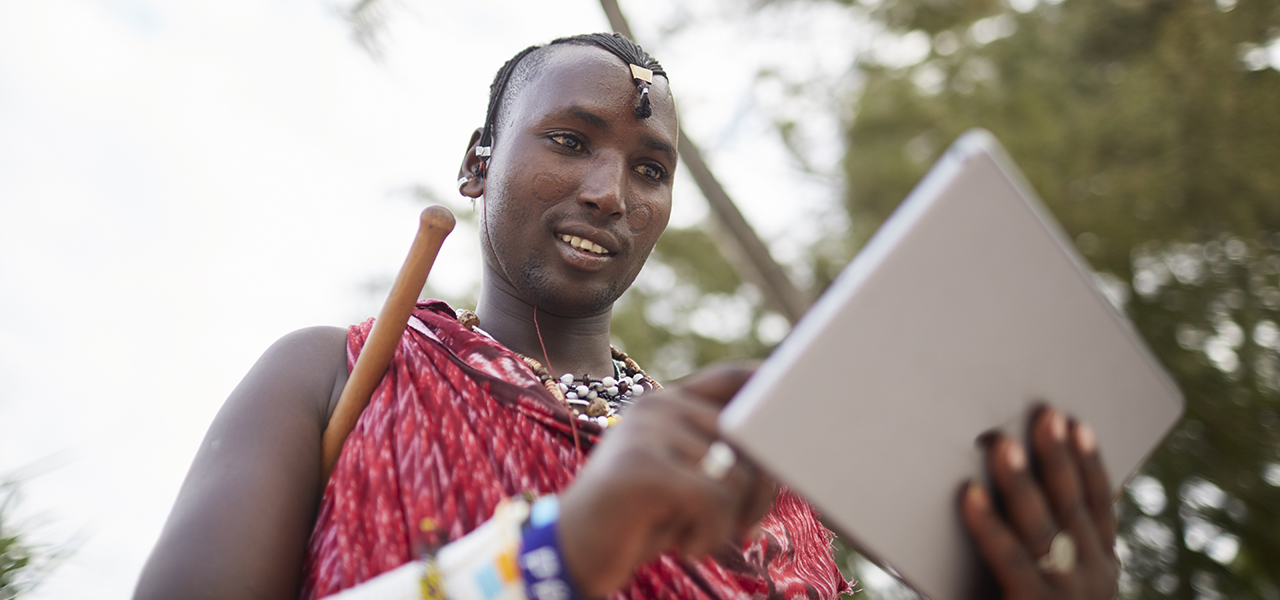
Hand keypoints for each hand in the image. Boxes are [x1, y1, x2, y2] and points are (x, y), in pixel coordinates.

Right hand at [558, 363, 775, 597]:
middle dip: (761, 490)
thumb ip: (714, 456)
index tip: (804, 395)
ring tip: (691, 535)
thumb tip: (779, 454)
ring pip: (736, 475)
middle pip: (748, 437)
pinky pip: (714, 499)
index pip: (731, 379)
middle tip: (746, 526)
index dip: (771, 384)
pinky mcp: (643, 468)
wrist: (570, 551)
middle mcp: (656, 408)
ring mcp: (647, 433)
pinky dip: (707, 534)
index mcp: (665, 404)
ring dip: (727, 522)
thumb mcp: (678, 480)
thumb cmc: (636, 520)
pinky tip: (679, 544)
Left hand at [961, 407, 1118, 599]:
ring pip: (1042, 525)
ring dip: (1022, 480)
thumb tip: (1022, 479)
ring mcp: (1066, 594)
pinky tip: (970, 494)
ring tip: (1003, 443)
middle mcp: (1092, 581)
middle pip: (1072, 507)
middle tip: (1045, 414)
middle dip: (1058, 457)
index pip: (1098, 507)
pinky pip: (1008, 557)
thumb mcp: (1047, 579)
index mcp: (1099, 570)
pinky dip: (988, 523)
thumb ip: (1040, 541)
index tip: (1079, 425)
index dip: (1090, 464)